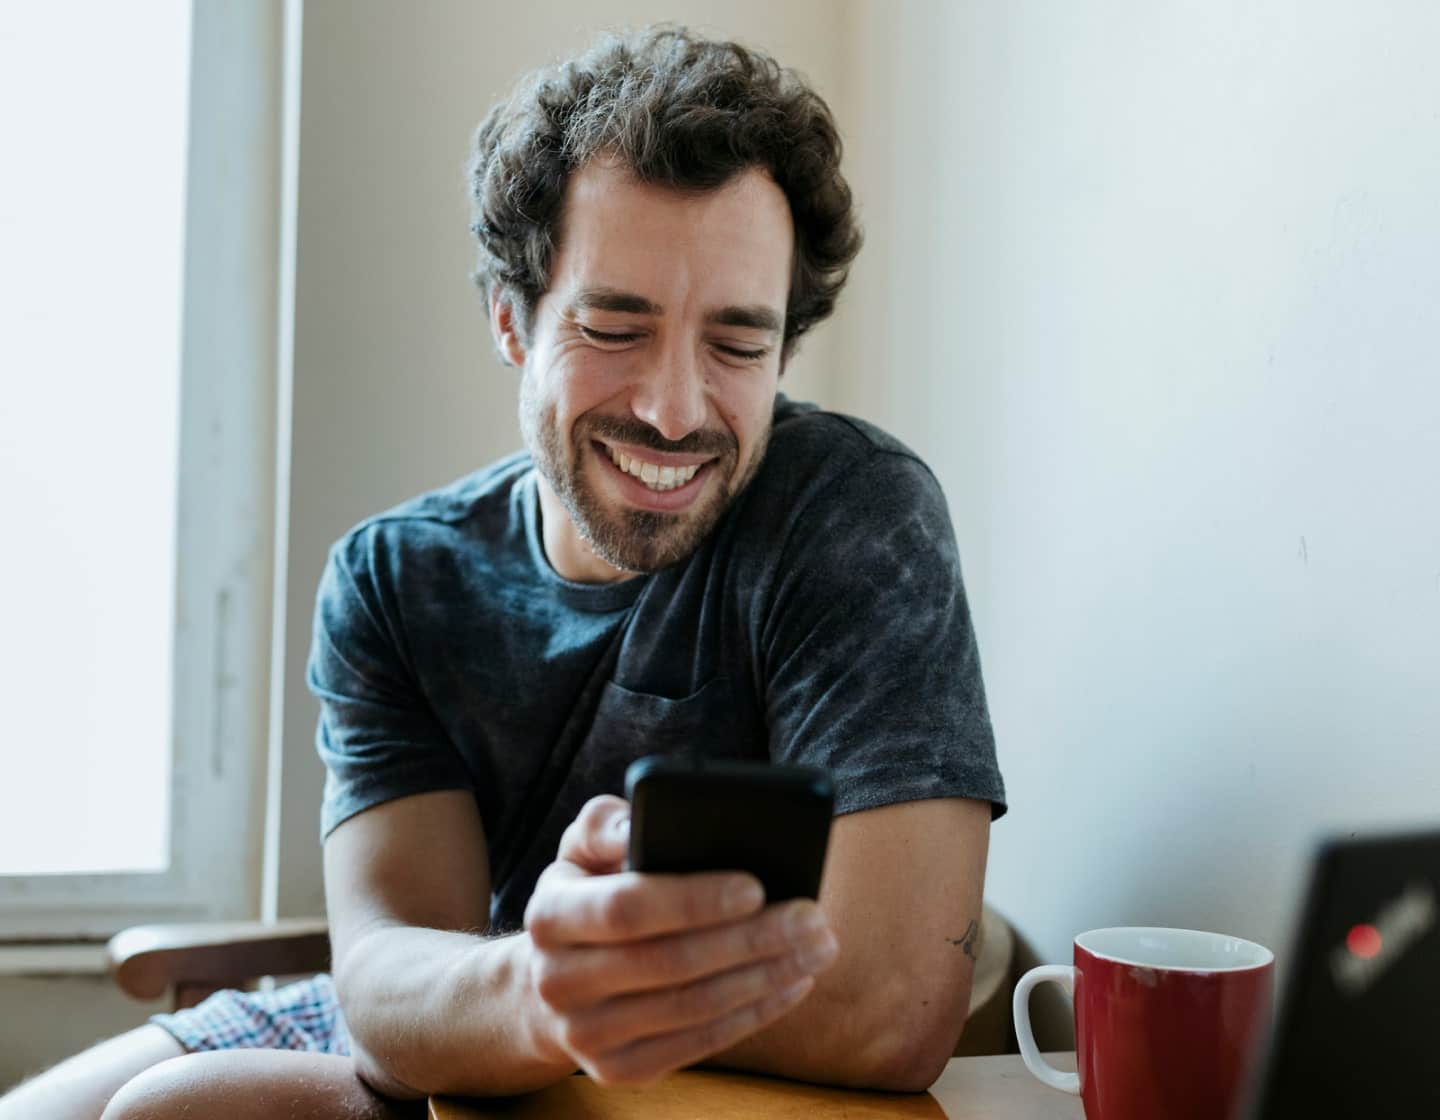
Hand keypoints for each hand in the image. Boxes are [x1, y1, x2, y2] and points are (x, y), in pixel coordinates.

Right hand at [522, 795, 838, 1085]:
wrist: (550, 979)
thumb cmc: (590, 891)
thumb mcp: (584, 847)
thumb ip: (610, 824)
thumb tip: (641, 826)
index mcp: (549, 915)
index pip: (626, 907)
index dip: (693, 899)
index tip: (756, 886)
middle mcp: (557, 981)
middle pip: (669, 963)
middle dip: (750, 939)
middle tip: (811, 917)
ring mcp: (586, 1034)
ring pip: (692, 1007)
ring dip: (765, 977)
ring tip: (816, 947)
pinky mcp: (619, 1070)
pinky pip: (699, 1044)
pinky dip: (755, 1013)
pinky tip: (792, 983)